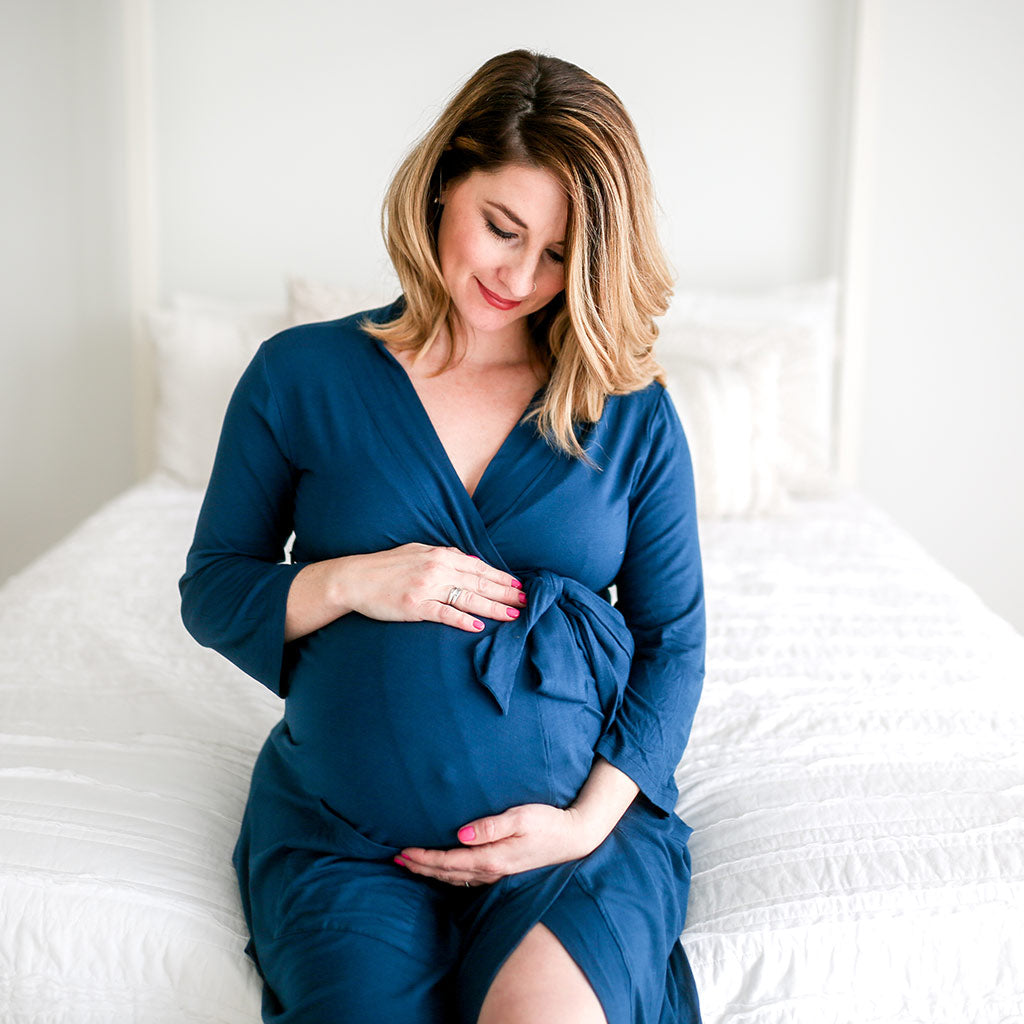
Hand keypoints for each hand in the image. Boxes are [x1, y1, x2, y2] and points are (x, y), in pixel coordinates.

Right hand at [337, 544, 525, 632]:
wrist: (355, 578)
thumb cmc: (387, 566)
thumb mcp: (418, 551)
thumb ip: (445, 556)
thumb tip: (470, 562)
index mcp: (440, 555)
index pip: (479, 567)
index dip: (501, 577)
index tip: (518, 586)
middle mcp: (437, 569)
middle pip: (480, 583)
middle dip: (505, 593)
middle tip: (526, 602)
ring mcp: (427, 588)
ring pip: (468, 598)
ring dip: (493, 607)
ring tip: (512, 615)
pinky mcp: (415, 606)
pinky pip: (445, 613)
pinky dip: (463, 619)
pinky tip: (478, 626)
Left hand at [393, 803, 602, 886]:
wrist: (572, 838)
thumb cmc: (547, 822)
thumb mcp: (521, 817)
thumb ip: (491, 826)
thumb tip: (461, 834)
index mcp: (492, 858)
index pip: (449, 861)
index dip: (424, 859)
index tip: (403, 852)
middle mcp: (491, 870)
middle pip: (447, 873)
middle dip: (421, 867)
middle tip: (397, 859)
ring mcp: (497, 873)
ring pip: (455, 878)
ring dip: (431, 872)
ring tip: (411, 864)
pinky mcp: (502, 870)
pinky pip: (467, 877)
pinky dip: (448, 873)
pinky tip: (443, 868)